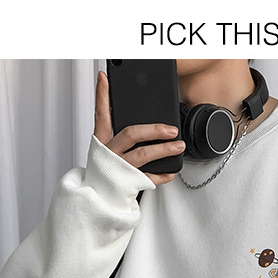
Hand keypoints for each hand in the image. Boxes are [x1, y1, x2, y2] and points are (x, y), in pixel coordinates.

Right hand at [94, 71, 184, 185]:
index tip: (105, 78)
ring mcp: (120, 168)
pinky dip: (162, 175)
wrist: (99, 199)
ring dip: (164, 149)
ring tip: (178, 145)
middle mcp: (110, 153)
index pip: (101, 114)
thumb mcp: (104, 149)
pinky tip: (171, 171)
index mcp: (102, 142)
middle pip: (131, 134)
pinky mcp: (128, 183)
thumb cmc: (105, 172)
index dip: (102, 95)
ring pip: (143, 155)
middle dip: (154, 129)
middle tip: (171, 128)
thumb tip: (133, 117)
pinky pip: (148, 178)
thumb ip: (115, 132)